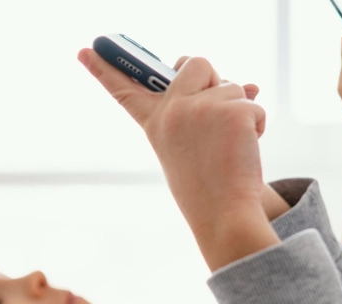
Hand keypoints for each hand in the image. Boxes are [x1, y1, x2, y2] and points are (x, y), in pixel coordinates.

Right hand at [78, 48, 278, 270]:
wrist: (224, 214)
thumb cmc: (207, 186)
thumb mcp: (189, 145)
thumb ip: (203, 111)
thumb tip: (252, 85)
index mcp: (155, 122)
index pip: (124, 90)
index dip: (102, 69)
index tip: (84, 50)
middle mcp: (173, 111)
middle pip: (195, 63)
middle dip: (213, 78)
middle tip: (215, 113)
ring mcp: (201, 108)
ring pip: (232, 85)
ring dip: (239, 110)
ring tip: (230, 145)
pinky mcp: (232, 111)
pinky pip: (252, 103)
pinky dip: (257, 123)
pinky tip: (246, 147)